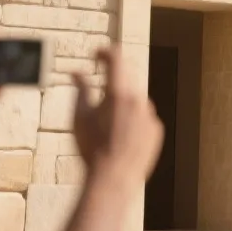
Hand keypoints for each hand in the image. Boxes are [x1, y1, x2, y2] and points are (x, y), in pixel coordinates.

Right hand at [72, 45, 163, 186]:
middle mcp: (138, 100)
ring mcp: (150, 115)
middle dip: (112, 81)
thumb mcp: (79, 116)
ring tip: (106, 127)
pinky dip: (132, 120)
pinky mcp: (156, 130)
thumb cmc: (91, 147)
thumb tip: (76, 72)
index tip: (96, 55)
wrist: (113, 178)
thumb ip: (80, 89)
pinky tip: (119, 138)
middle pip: (126, 79)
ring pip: (135, 100)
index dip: (104, 52)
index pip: (115, 58)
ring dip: (122, 104)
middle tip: (98, 91)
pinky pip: (143, 118)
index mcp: (118, 93)